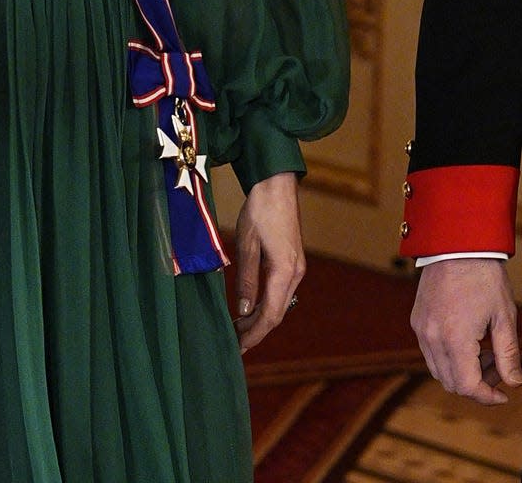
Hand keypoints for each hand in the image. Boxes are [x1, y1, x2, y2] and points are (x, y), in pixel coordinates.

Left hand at [233, 171, 304, 353]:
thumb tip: (243, 310)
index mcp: (285, 271)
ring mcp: (296, 267)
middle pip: (277, 313)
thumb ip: (246, 278)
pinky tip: (252, 306)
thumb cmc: (260, 211)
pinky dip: (266, 304)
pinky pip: (280, 292)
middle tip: (235, 342)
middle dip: (256, 330)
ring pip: (280, 304)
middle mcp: (295, 273)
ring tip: (239, 328)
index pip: (270, 315)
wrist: (277, 185)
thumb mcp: (247, 244)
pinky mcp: (293, 261)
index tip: (239, 347)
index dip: (254, 334)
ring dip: (261, 318)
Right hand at [411, 257, 521, 403]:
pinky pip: (430, 352)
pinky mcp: (417, 320)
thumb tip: (514, 383)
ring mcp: (421, 328)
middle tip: (499, 368)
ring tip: (485, 352)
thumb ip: (509, 355)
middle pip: (451, 383)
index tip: (504, 395)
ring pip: (439, 370)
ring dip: (462, 372)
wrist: (455, 243)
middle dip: (478, 384)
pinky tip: (468, 340)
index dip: (487, 397)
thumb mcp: (504, 316)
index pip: (467, 386)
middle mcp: (431, 337)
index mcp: (454, 338)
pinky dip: (450, 357)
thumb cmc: (483, 276)